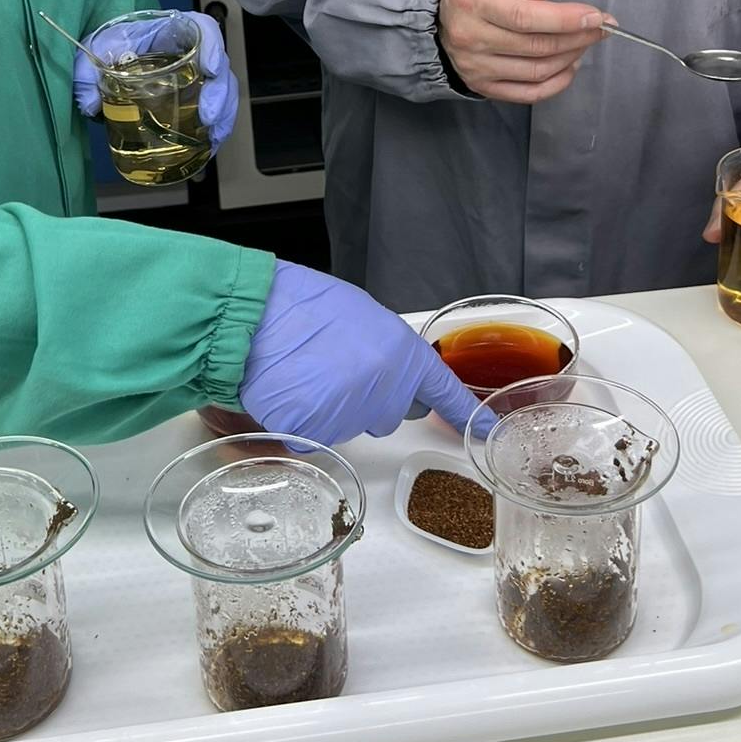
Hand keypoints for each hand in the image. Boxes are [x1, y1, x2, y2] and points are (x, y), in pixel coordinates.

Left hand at [72, 10, 238, 147]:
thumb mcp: (96, 48)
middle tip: (208, 116)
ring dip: (224, 113)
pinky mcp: (193, 96)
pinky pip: (214, 108)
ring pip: (223, 89)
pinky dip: (217, 126)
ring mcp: (194, 74)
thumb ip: (87, 71)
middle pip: (219, 65)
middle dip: (221, 92)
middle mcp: (189, 51)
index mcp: (171, 30)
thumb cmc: (109, 45)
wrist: (109, 55)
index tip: (210, 69)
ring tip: (213, 136)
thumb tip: (89, 103)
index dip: (213, 46)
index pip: (203, 28)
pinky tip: (210, 144)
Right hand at [236, 261, 485, 446]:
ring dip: (332, 407)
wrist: (253, 314)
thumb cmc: (301, 305)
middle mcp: (384, 390)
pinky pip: (317, 436)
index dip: (466, 412)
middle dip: (369, 396)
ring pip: (350, 424)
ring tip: (306, 371)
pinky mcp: (317, 434)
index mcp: (401, 353)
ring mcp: (351, 415)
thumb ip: (387, 351)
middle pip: (389, 412)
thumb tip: (388, 372)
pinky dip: (303, 421)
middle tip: (336, 367)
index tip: (486, 430)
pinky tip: (290, 390)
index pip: (443, 390)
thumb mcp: (361, 315)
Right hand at [437, 0, 608, 102]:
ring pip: (536, 71)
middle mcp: (471, 38)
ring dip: (571, 58)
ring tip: (586, 41)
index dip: (565, 20)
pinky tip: (570, 65)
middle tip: (600, 27)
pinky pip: (527, 93)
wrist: (437, 4)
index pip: (525, 18)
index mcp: (473, 1)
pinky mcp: (481, 84)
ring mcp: (475, 66)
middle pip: (536, 47)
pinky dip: (556, 83)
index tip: (596, 16)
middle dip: (578, 37)